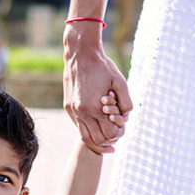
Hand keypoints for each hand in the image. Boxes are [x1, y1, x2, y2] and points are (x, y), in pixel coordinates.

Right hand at [63, 26, 132, 153]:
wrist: (80, 54)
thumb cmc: (102, 67)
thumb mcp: (121, 82)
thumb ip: (126, 103)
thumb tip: (126, 118)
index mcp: (95, 108)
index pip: (109, 134)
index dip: (118, 133)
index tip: (122, 127)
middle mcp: (82, 113)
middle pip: (97, 141)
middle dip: (108, 140)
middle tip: (116, 134)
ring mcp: (73, 111)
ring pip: (85, 138)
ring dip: (96, 139)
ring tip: (106, 135)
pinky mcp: (68, 108)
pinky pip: (78, 126)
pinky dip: (88, 129)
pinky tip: (96, 123)